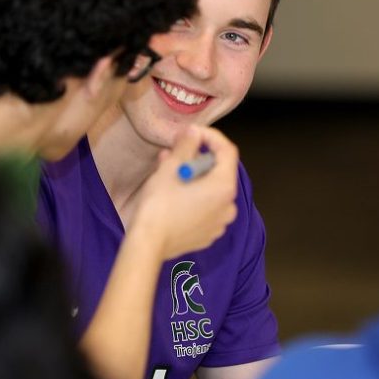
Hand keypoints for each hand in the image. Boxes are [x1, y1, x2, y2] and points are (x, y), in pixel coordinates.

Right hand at [131, 125, 238, 259]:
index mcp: (224, 187)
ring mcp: (220, 223)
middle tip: (174, 152)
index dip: (210, 137)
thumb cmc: (160, 205)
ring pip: (210, 191)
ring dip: (193, 177)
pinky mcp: (208, 234)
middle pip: (219, 172)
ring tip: (167, 169)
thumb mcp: (171, 167)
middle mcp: (229, 205)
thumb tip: (194, 132)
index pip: (227, 151)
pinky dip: (193, 196)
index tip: (191, 133)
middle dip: (197, 158)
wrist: (148, 245)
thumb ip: (187, 145)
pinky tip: (173, 194)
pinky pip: (205, 208)